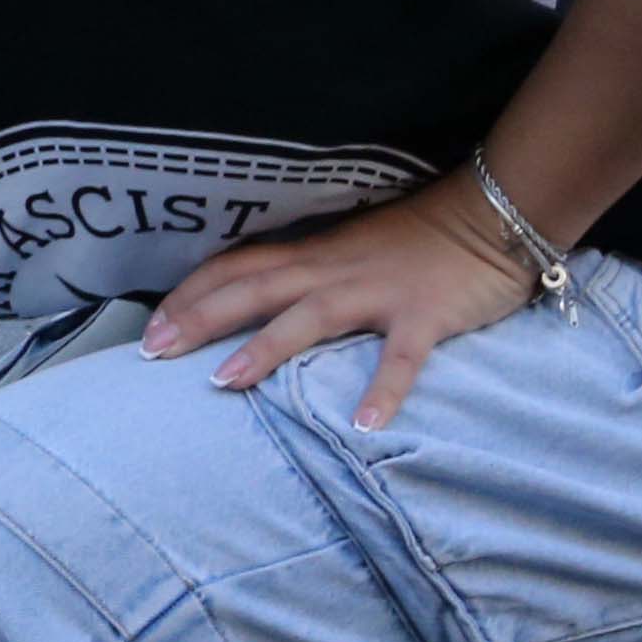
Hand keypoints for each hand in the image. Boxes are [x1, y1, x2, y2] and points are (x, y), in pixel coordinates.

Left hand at [142, 173, 535, 428]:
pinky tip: (365, 425)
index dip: (191, 294)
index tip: (149, 326)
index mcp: (315, 255)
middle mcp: (334, 270)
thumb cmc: (420, 239)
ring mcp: (378, 292)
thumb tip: (260, 304)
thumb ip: (309, 274)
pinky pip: (400, 357)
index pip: (237, 268)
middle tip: (151, 353)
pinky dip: (383, 389)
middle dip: (199, 318)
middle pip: (253, 290)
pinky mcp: (425, 316)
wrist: (493, 215)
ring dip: (265, 348)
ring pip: (310, 317)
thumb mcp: (351, 251)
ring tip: (223, 382)